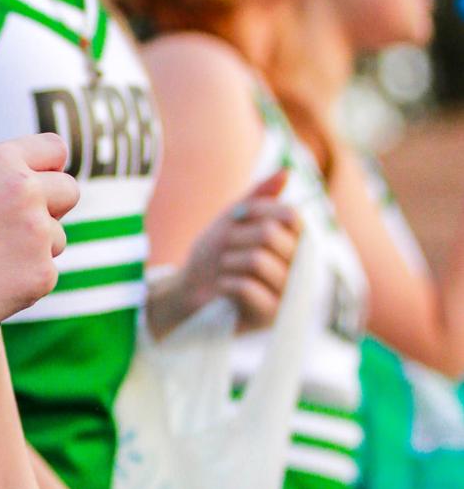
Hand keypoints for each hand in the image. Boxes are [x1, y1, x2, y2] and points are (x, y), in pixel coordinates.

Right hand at [0, 135, 78, 349]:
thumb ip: (4, 182)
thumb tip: (44, 191)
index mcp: (2, 161)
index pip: (55, 148)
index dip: (48, 169)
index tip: (40, 185)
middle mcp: (26, 190)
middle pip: (70, 191)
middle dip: (52, 209)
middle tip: (17, 229)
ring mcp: (38, 232)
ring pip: (57, 238)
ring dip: (34, 249)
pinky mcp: (42, 274)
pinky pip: (46, 274)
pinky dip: (24, 282)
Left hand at [150, 171, 300, 333]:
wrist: (190, 292)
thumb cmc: (215, 255)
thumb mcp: (233, 221)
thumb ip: (259, 197)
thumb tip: (287, 172)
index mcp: (295, 243)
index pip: (292, 216)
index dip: (260, 210)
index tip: (237, 216)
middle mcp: (299, 268)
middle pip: (270, 235)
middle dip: (236, 238)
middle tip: (226, 250)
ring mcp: (288, 294)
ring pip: (256, 260)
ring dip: (228, 262)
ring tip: (225, 271)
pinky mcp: (271, 316)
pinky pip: (246, 287)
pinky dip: (225, 282)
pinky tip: (224, 289)